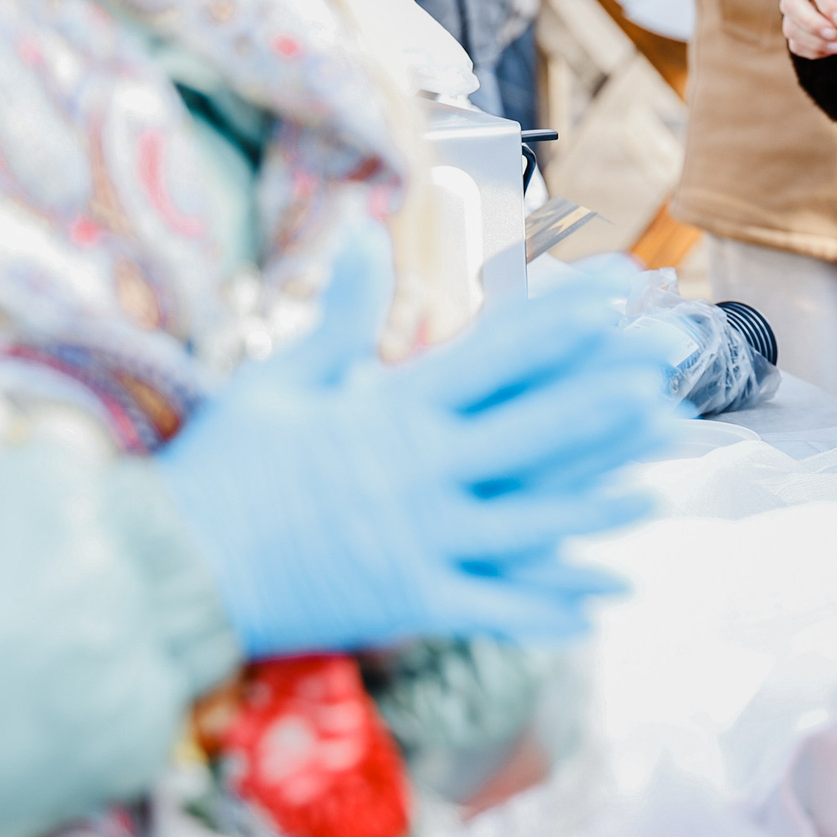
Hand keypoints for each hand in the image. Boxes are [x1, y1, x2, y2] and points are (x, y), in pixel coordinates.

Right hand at [158, 241, 674, 657]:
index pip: (493, 356)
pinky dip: (553, 604)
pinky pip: (497, 605)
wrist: (171, 571)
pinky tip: (605, 596)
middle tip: (665, 378)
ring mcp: (419, 541)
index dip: (559, 324)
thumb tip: (363, 231)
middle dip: (601, 403)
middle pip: (529, 433)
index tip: (611, 296)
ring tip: (658, 487)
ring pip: (528, 521)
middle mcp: (417, 473)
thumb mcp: (278, 381)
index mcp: (390, 413)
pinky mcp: (410, 603)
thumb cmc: (222, 471)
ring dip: (597, 504)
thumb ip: (341, 315)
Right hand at [782, 0, 836, 58]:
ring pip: (791, 27)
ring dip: (815, 42)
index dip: (828, 5)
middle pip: (792, 4)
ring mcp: (789, 3)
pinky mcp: (791, 23)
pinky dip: (813, 50)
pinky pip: (795, 42)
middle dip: (813, 24)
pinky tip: (831, 48)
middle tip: (835, 36)